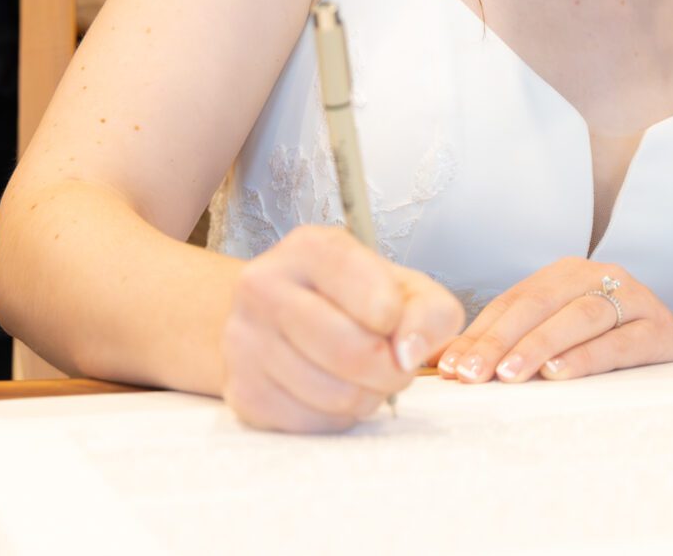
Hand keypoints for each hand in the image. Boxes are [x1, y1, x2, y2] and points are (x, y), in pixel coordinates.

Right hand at [220, 225, 463, 431]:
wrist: (279, 317)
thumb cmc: (353, 299)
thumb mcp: (404, 287)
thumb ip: (429, 311)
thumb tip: (409, 353)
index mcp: (310, 248)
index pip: (376, 299)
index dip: (400, 323)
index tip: (395, 323)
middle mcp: (265, 286)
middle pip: (353, 353)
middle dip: (392, 371)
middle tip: (394, 365)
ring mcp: (244, 341)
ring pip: (335, 395)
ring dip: (367, 396)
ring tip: (363, 375)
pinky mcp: (242, 391)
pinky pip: (312, 423)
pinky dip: (337, 416)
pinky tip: (332, 389)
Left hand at [435, 258, 672, 383]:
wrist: (671, 353)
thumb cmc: (602, 345)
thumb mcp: (554, 335)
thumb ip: (507, 343)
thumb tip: (441, 363)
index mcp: (566, 274)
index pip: (513, 301)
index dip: (480, 332)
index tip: (450, 365)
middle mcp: (598, 276)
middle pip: (540, 303)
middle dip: (500, 340)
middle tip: (472, 373)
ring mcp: (632, 299)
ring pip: (579, 316)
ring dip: (539, 345)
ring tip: (509, 373)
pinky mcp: (659, 329)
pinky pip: (618, 342)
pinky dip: (586, 357)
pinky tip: (559, 373)